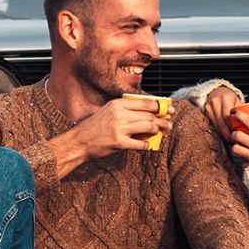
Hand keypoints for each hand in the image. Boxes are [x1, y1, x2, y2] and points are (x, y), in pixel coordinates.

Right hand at [53, 96, 172, 168]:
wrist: (79, 141)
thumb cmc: (94, 126)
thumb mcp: (108, 110)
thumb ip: (125, 109)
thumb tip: (148, 112)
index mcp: (117, 103)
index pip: (145, 102)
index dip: (160, 106)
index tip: (168, 109)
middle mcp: (119, 114)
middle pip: (149, 115)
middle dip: (162, 120)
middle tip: (168, 124)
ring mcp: (119, 128)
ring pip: (148, 127)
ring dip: (157, 131)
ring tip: (161, 132)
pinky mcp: (119, 143)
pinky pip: (140, 144)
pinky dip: (147, 145)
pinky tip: (148, 146)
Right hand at [204, 85, 243, 140]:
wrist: (217, 91)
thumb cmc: (231, 98)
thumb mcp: (238, 101)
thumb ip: (243, 112)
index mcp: (226, 98)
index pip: (228, 116)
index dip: (232, 126)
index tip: (238, 134)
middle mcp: (216, 101)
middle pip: (221, 122)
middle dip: (227, 133)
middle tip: (234, 140)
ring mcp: (209, 106)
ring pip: (216, 124)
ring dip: (223, 133)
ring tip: (230, 139)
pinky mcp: (205, 111)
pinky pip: (212, 123)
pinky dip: (218, 130)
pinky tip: (223, 134)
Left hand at [228, 110, 248, 163]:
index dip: (240, 115)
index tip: (234, 112)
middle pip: (237, 135)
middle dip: (234, 134)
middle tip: (235, 135)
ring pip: (235, 149)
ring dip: (235, 148)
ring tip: (238, 149)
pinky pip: (242, 163)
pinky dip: (244, 163)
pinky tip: (248, 163)